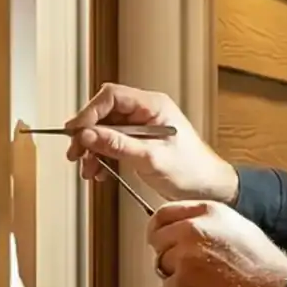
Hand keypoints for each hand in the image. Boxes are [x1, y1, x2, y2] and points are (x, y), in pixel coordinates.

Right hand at [61, 83, 236, 203]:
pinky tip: (100, 172)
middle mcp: (145, 113)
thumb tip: (88, 135)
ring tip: (88, 169)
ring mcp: (141, 129)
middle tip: (76, 153)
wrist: (210, 189)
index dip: (89, 113)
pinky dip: (102, 158)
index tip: (76, 132)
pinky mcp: (138, 144)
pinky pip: (111, 145)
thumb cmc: (193, 171)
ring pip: (104, 131)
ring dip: (92, 150)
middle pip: (104, 114)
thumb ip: (118, 145)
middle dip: (87, 135)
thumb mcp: (151, 158)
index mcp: (153, 106)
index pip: (111, 97)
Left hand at [147, 199, 286, 286]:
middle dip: (168, 254)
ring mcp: (185, 256)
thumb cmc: (262, 264)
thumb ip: (207, 224)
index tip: (160, 239)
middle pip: (158, 240)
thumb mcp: (237, 227)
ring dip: (177, 276)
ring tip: (205, 282)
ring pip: (161, 265)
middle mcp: (192, 228)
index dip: (159, 229)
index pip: (164, 213)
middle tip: (187, 268)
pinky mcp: (182, 282)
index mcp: (208, 211)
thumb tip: (182, 230)